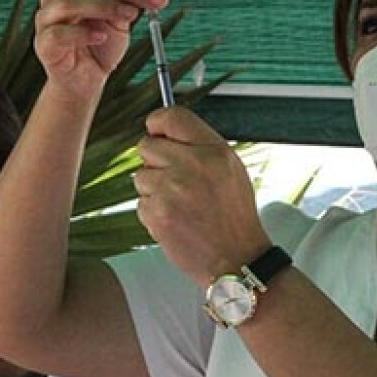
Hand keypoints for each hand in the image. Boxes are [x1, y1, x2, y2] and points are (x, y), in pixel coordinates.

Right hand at [35, 0, 167, 102]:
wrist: (85, 81)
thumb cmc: (101, 46)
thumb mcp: (122, 19)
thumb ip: (131, 1)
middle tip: (155, 0)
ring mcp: (46, 17)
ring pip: (71, 1)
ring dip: (105, 5)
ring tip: (132, 15)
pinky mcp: (43, 43)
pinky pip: (59, 34)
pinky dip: (82, 33)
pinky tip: (101, 37)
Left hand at [134, 107, 268, 280]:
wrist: (236, 259)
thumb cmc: (234, 217)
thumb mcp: (231, 169)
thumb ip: (200, 146)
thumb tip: (164, 130)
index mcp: (214, 151)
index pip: (171, 117)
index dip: (158, 123)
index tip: (156, 131)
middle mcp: (192, 166)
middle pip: (146, 146)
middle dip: (155, 162)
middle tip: (174, 180)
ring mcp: (172, 191)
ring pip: (140, 176)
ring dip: (154, 190)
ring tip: (180, 205)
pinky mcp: (157, 214)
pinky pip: (141, 203)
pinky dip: (153, 213)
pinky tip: (175, 221)